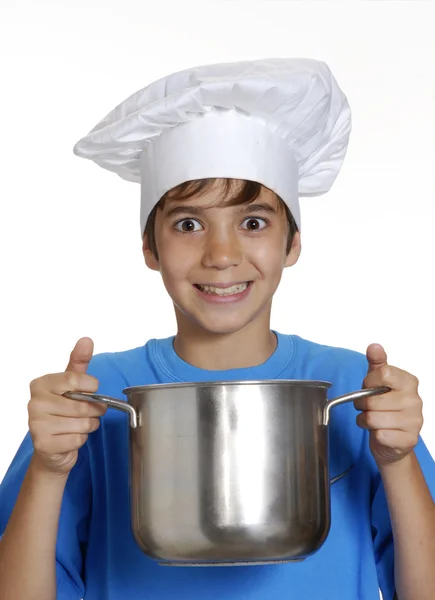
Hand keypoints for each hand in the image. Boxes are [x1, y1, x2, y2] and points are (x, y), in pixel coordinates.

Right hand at [28, 337, 106, 475]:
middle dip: (94, 410)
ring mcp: (36, 425)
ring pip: (82, 423)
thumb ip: (79, 362)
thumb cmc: (63, 411)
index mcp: (41, 384)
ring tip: (79, 424)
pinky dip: (80, 440)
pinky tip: (70, 437)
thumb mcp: (71, 384)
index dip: (91, 386)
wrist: (53, 446)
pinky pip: (77, 439)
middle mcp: (35, 403)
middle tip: (91, 412)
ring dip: (88, 426)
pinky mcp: (43, 444)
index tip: (92, 389)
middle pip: (82, 404)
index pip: (74, 379)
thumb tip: (86, 340)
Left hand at [354, 343, 422, 466]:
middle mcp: (415, 400)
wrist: (393, 438)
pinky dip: (374, 435)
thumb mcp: (378, 381)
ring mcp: (415, 421)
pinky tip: (381, 432)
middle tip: (366, 408)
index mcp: (409, 382)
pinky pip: (380, 435)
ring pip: (373, 419)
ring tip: (372, 420)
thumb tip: (374, 347)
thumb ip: (376, 363)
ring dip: (365, 421)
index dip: (368, 382)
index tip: (368, 387)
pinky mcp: (409, 439)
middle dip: (362, 406)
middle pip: (373, 400)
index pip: (383, 373)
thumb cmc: (384, 407)